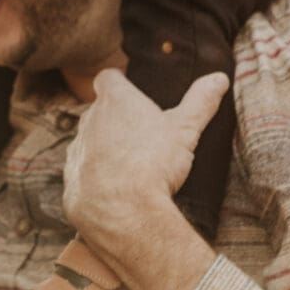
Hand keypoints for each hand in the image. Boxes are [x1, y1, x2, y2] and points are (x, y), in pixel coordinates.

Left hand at [62, 68, 229, 252]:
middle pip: (97, 111)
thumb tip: (219, 78)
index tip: (128, 88)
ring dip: (101, 149)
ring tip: (128, 166)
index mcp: (115, 101)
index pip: (108, 78)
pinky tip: (114, 192)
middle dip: (113, 118)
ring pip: (87, 143)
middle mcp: (89, 121)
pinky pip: (81, 175)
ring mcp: (76, 152)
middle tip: (139, 133)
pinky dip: (94, 179)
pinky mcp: (70, 182)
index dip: (118, 82)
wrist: (123, 212)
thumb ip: (200, 101)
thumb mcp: (185, 129)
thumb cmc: (154, 162)